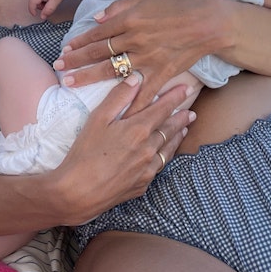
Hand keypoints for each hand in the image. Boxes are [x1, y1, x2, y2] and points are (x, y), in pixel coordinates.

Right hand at [53, 72, 193, 223]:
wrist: (79, 193)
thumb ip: (118, 97)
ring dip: (177, 137)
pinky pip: (159, 166)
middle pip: (170, 129)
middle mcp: (148, 149)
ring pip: (168, 149)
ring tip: (184, 129)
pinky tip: (164, 154)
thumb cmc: (84, 152)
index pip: (163, 109)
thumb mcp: (97, 119)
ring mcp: (147, 169)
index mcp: (138, 130)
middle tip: (191, 112)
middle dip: (181, 118)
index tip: (186, 88)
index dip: (175, 98)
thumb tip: (136, 78)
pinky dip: (165, 155)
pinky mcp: (142, 184)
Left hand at [55, 0, 230, 111]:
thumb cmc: (176, 5)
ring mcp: (147, 57)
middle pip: (97, 52)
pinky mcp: (161, 71)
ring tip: (70, 82)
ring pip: (111, 70)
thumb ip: (118, 8)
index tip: (64, 49)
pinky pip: (142, 90)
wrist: (208, 21)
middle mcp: (133, 39)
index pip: (96, 33)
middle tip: (58, 68)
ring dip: (88, 76)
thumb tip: (96, 18)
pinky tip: (113, 109)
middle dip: (75, 60)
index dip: (78, 42)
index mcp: (128, 19)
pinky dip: (129, 101)